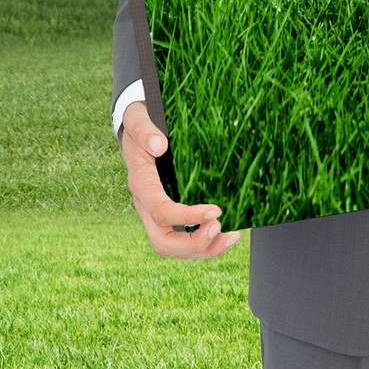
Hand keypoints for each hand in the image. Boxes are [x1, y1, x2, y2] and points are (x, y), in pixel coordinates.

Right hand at [119, 100, 242, 259]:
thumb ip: (145, 130)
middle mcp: (146, 206)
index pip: (161, 212)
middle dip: (194, 244)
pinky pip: (184, 239)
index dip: (187, 217)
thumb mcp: (137, 119)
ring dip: (204, 249)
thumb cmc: (139, 124)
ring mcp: (156, 213)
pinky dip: (206, 243)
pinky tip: (227, 236)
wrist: (135, 130)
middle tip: (221, 228)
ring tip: (232, 237)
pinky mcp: (168, 214)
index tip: (216, 211)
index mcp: (140, 185)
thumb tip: (159, 145)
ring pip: (175, 247)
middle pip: (163, 242)